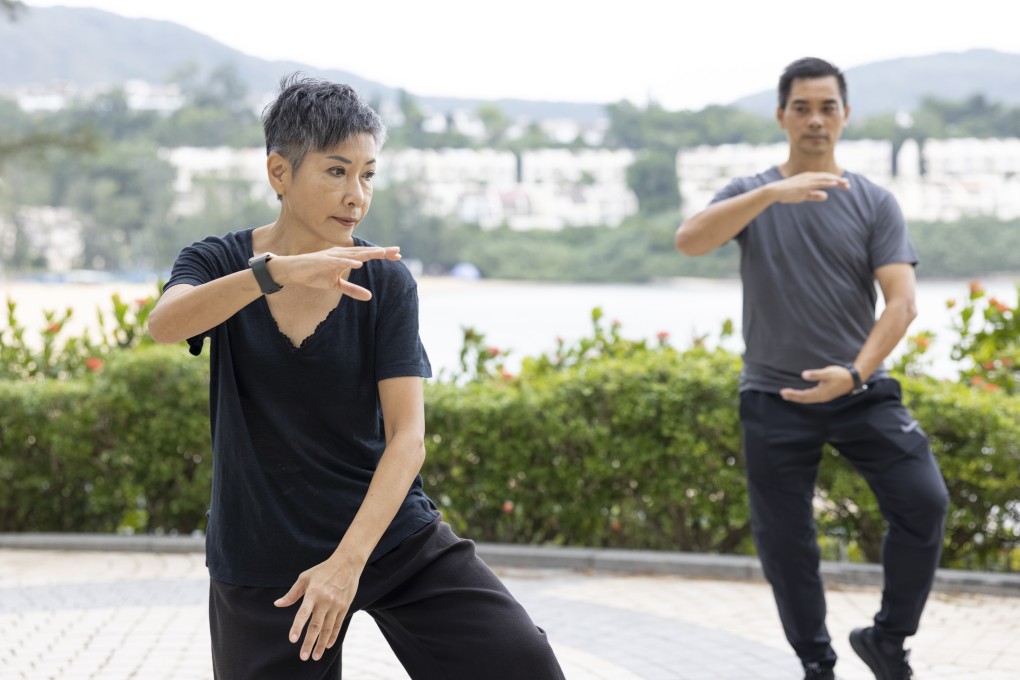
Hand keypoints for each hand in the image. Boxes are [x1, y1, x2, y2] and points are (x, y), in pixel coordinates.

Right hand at [272, 246, 401, 300]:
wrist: (293, 271)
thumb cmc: (314, 275)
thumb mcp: (336, 285)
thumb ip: (353, 290)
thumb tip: (370, 297)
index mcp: (346, 258)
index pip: (367, 255)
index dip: (382, 255)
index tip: (398, 256)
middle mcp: (341, 254)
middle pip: (365, 252)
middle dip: (381, 251)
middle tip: (397, 251)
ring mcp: (332, 256)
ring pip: (354, 254)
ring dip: (368, 253)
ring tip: (382, 253)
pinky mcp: (323, 261)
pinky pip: (337, 261)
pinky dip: (348, 262)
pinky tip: (358, 264)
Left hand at [274, 556, 363, 660]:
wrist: (347, 564)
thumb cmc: (323, 570)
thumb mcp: (305, 578)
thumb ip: (292, 594)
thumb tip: (277, 604)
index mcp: (313, 593)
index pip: (303, 613)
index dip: (297, 626)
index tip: (292, 639)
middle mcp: (325, 601)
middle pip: (316, 626)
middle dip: (309, 642)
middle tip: (303, 656)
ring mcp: (336, 605)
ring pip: (328, 629)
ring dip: (321, 644)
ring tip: (314, 656)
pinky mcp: (344, 607)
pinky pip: (338, 625)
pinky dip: (333, 636)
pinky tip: (327, 645)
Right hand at [769, 172, 849, 203]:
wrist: (775, 191)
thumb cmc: (787, 194)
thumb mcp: (804, 195)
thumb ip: (815, 195)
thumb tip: (826, 196)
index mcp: (809, 178)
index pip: (825, 178)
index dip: (835, 181)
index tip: (844, 185)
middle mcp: (810, 176)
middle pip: (828, 177)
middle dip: (839, 180)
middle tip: (848, 185)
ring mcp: (807, 179)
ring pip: (825, 179)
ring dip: (836, 181)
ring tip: (845, 184)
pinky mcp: (805, 184)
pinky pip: (818, 182)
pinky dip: (827, 182)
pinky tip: (834, 183)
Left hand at [779, 365, 854, 403]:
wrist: (852, 379)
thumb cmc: (840, 375)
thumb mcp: (828, 373)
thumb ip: (816, 374)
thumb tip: (804, 375)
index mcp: (821, 394)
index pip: (803, 396)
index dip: (793, 394)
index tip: (783, 392)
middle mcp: (821, 397)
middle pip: (804, 399)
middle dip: (792, 397)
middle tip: (782, 394)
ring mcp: (823, 397)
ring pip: (807, 399)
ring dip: (797, 397)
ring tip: (787, 395)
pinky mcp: (824, 394)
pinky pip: (810, 397)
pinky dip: (803, 396)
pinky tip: (799, 394)